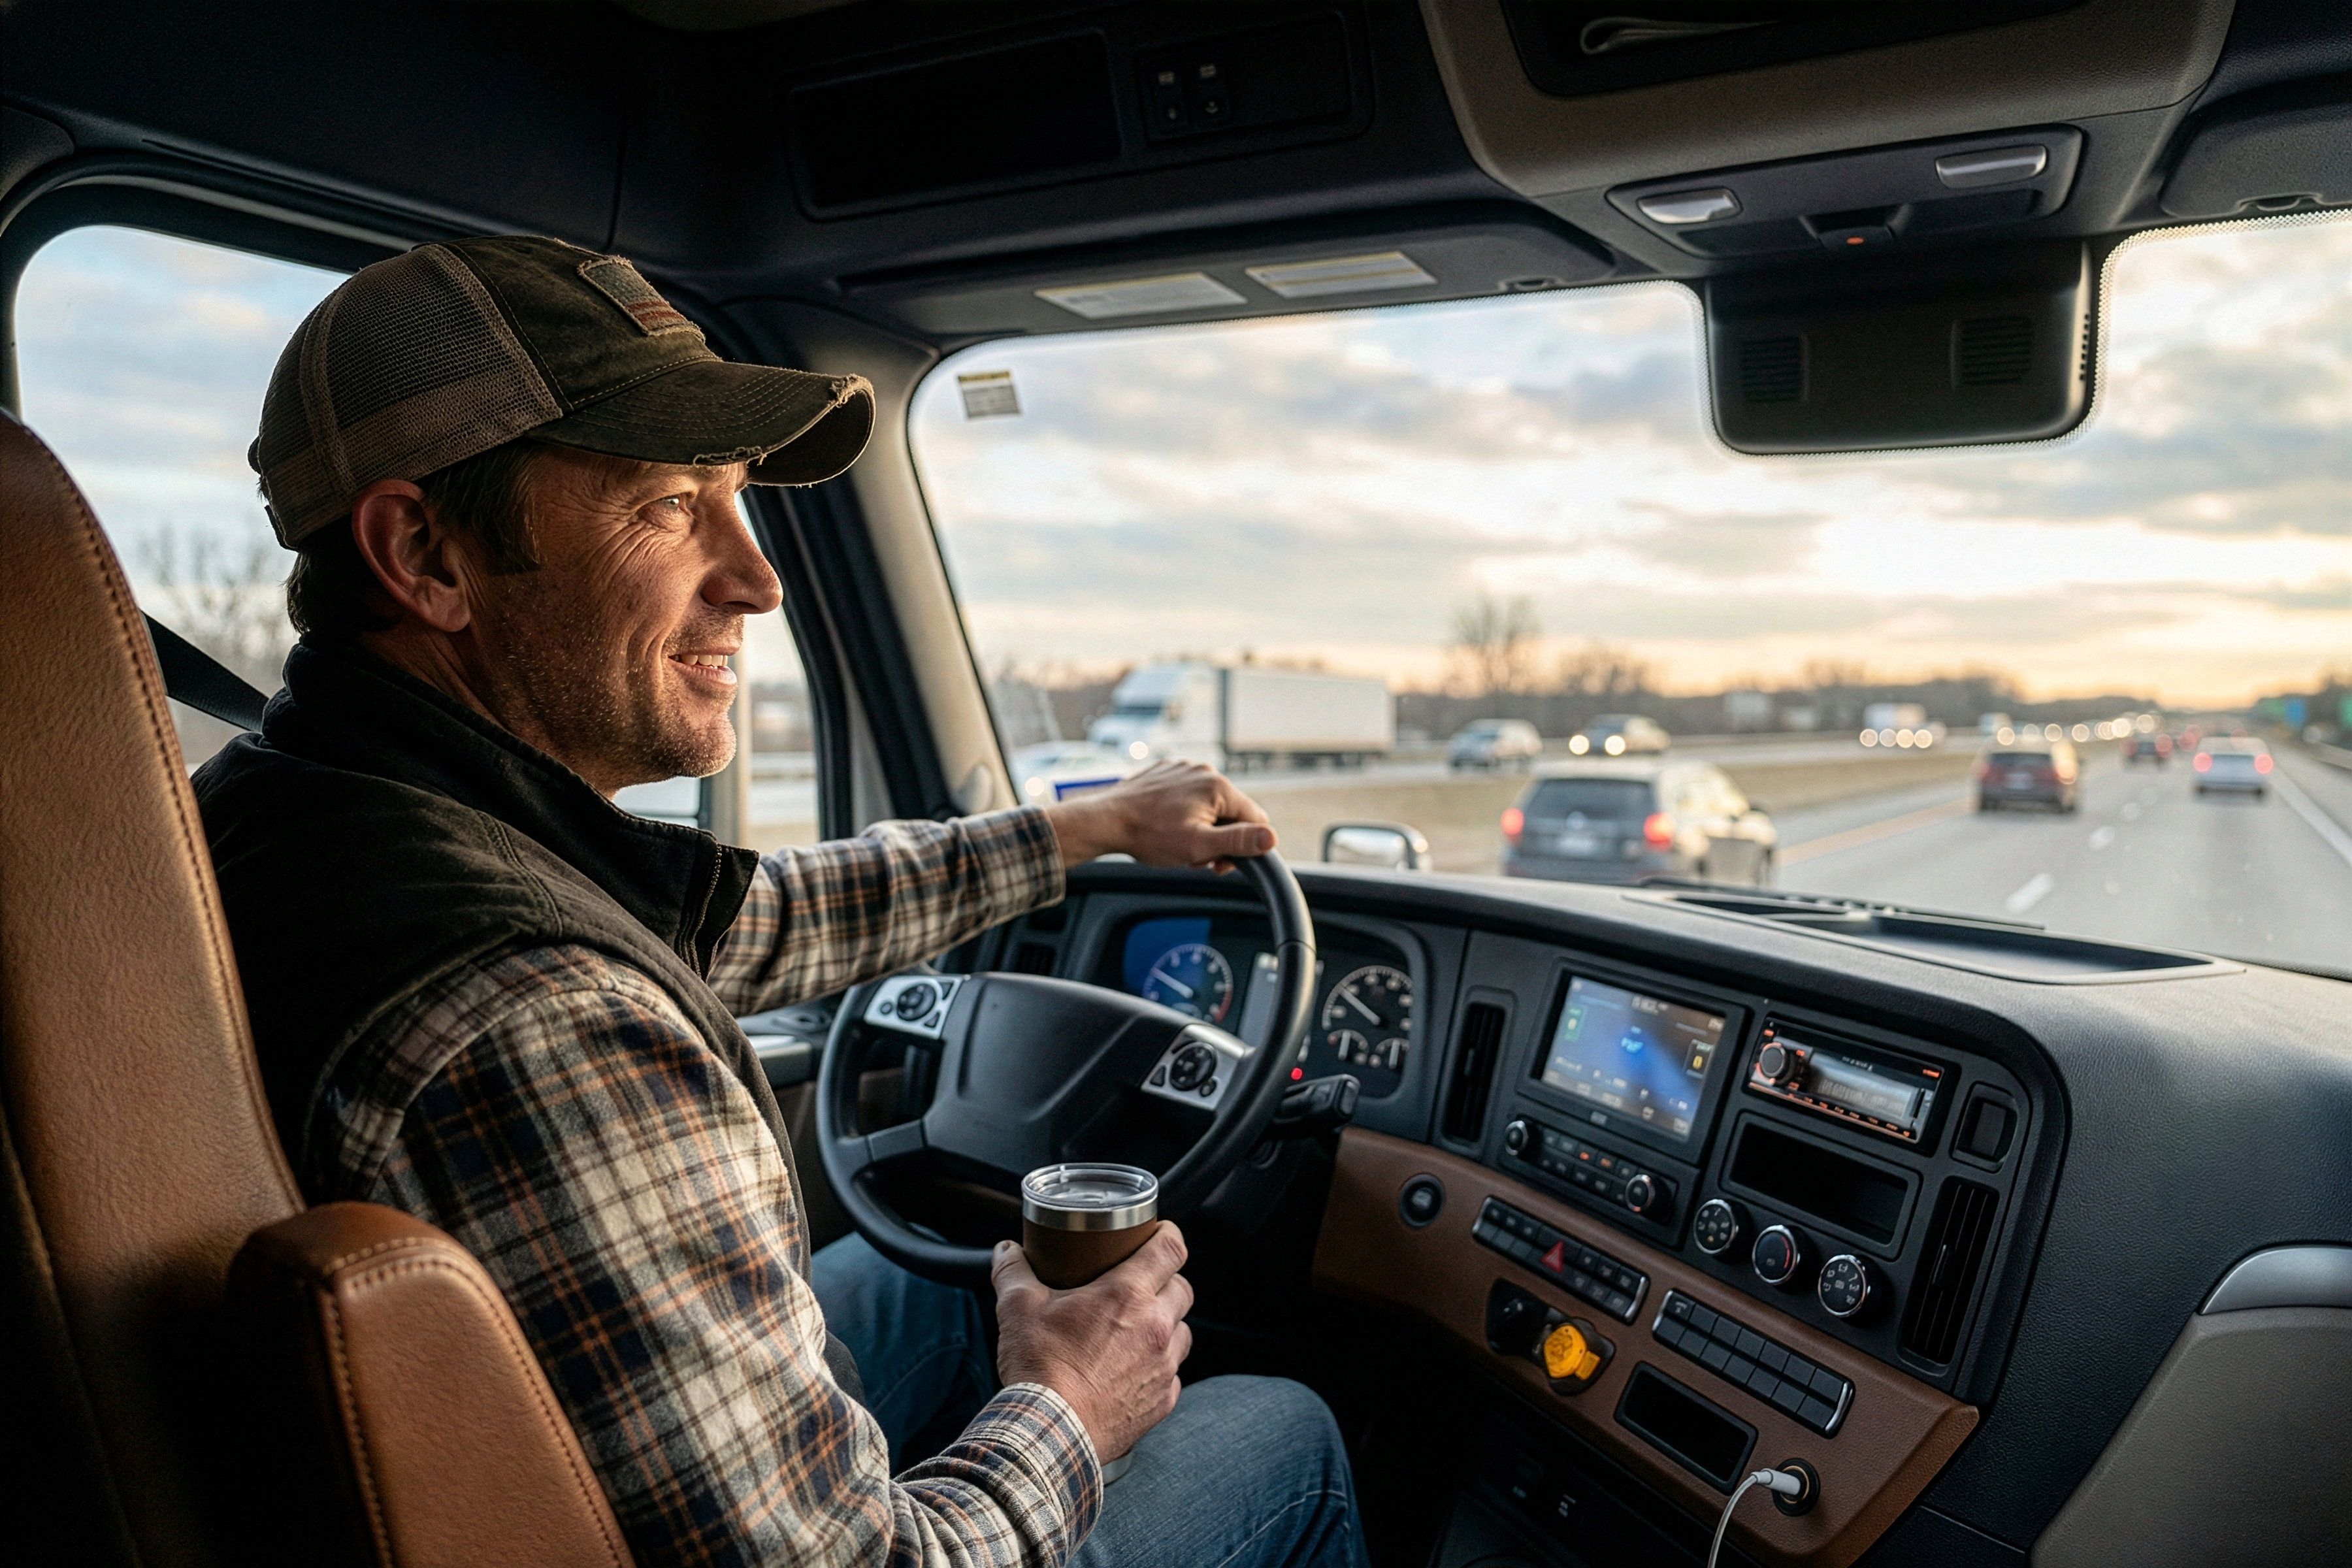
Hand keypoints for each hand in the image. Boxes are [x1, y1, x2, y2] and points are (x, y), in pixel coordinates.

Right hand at [992, 1223, 1193, 1462]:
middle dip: (1166, 1280)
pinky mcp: (1162, 1402)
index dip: (1168, 1234)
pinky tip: (1132, 1369)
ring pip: (1183, 1332)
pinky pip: (1172, 1375)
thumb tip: (1007, 1251)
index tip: (1157, 1233)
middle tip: (1140, 1282)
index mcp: (1128, 1295)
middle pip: (1182, 1288)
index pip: (1171, 1248)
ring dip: (1166, 1324)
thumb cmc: (1038, 1368)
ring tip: (1137, 1327)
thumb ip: (1013, 1271)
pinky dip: (1158, 1367)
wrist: (1049, 1433)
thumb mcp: (1017, 1308)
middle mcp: (1156, 1328)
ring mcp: (1163, 1367)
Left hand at [1043, 760, 1274, 871]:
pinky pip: (1188, 796)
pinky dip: (1184, 814)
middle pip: (1231, 812)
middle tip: (1195, 858)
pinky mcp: (1166, 773)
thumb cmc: (1148, 834)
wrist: (1105, 820)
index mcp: (1218, 786)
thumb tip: (1272, 838)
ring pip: (1209, 806)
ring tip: (1177, 843)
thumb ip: (1238, 841)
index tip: (1220, 863)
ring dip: (1201, 828)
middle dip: (1219, 839)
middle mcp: (1204, 771)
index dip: (1244, 846)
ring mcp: (1183, 770)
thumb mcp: (1199, 846)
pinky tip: (1165, 827)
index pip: (1255, 818)